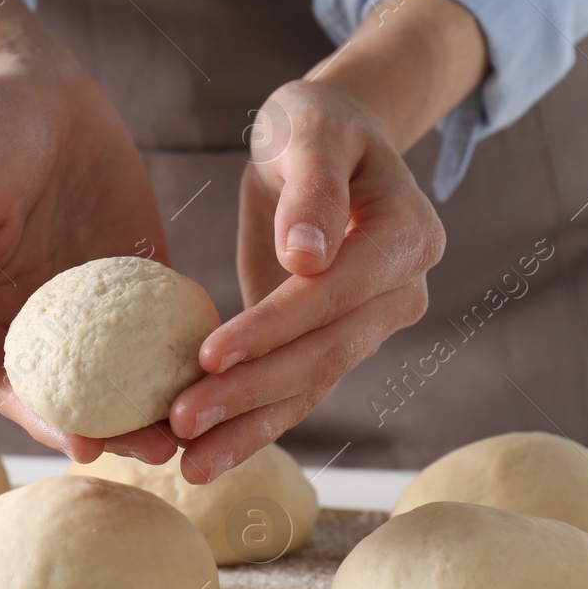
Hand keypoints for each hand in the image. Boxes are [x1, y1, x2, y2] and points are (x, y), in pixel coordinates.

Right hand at [0, 0, 174, 462]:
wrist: (31, 81)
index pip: (17, 390)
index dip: (47, 422)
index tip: (84, 445)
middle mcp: (43, 324)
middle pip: (83, 396)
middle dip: (119, 430)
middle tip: (162, 450)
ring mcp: (95, 305)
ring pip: (131, 371)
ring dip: (161, 403)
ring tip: (202, 424)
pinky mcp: (141, 275)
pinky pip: (167, 321)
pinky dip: (191, 349)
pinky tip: (228, 366)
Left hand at [167, 0, 487, 482]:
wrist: (330, 142)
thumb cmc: (314, 124)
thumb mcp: (310, 127)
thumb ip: (312, 186)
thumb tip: (305, 257)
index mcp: (406, 231)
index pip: (336, 292)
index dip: (274, 327)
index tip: (210, 354)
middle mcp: (402, 288)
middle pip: (326, 351)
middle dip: (252, 390)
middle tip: (181, 420)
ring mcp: (374, 323)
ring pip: (313, 385)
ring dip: (250, 427)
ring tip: (190, 464)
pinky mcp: (339, 342)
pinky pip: (300, 392)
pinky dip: (254, 427)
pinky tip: (206, 459)